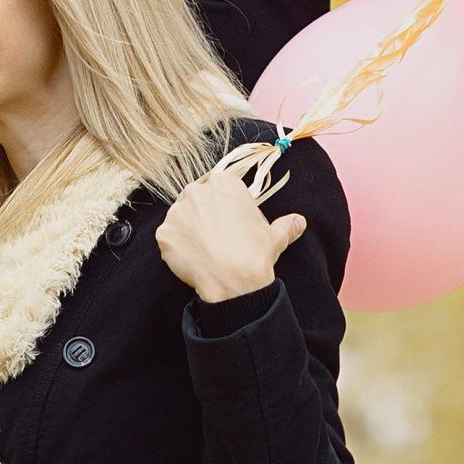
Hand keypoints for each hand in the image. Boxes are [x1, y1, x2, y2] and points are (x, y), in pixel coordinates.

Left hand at [155, 162, 305, 303]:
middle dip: (204, 216)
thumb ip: (287, 225)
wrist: (233, 280)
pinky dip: (177, 249)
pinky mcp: (163, 233)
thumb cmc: (255, 253)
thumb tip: (299, 222)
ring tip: (204, 252)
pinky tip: (193, 261)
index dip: (225, 209)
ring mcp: (176, 212)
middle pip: (197, 201)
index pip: (219, 190)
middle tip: (217, 239)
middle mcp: (196, 191)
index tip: (231, 225)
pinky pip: (169, 239)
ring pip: (181, 219)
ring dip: (189, 232)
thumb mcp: (276, 237)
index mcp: (223, 184)